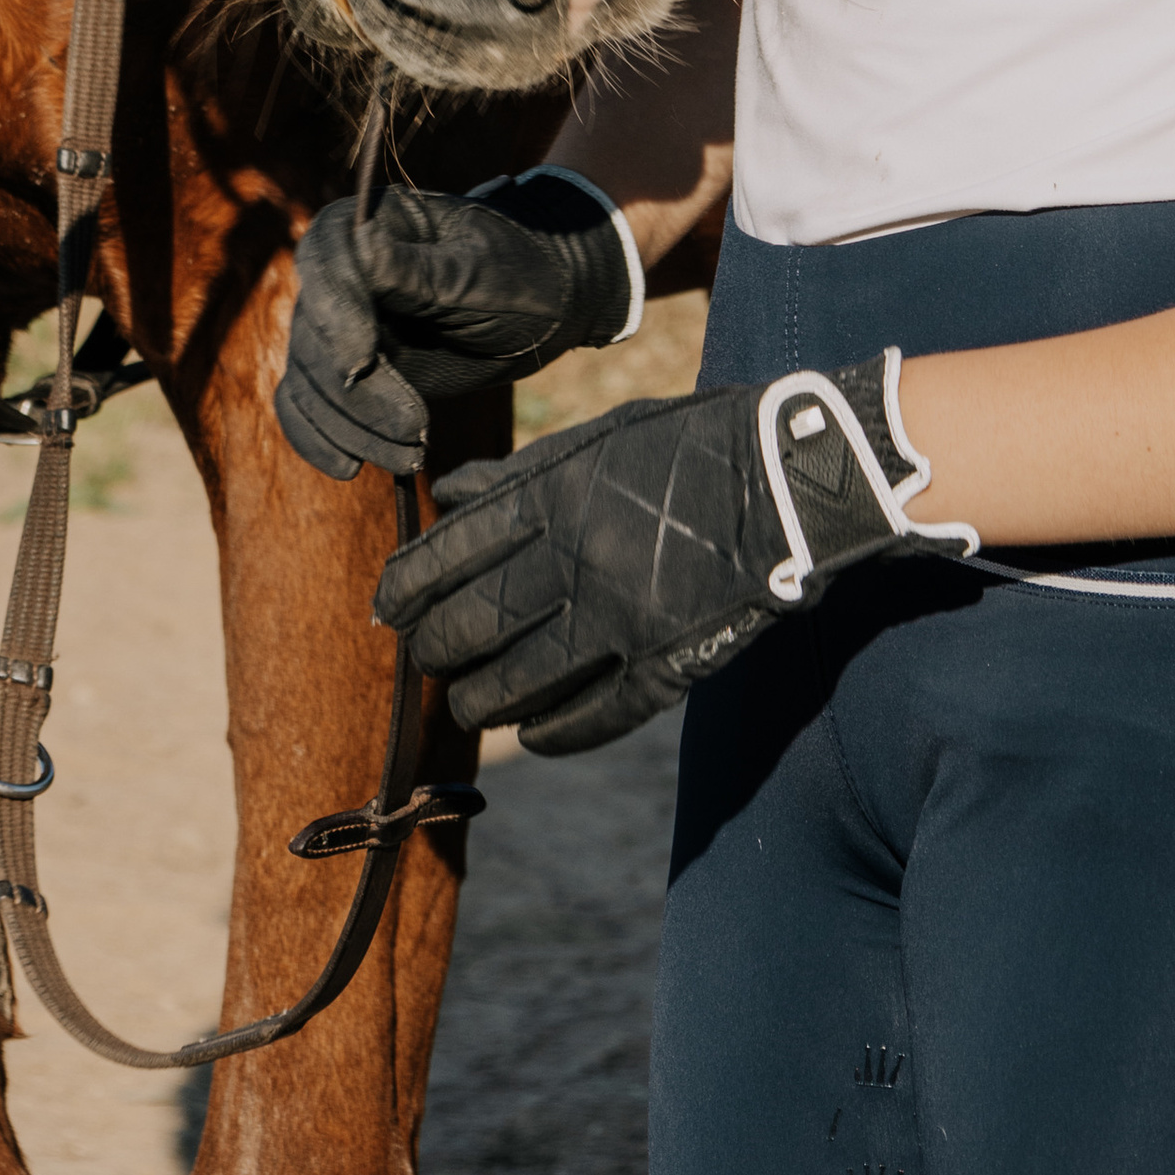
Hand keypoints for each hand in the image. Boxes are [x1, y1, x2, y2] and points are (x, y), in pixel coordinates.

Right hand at [274, 172, 641, 479]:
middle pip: (314, 331)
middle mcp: (345, 269)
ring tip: (409, 456)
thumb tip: (361, 245)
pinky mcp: (351, 367)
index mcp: (374, 222)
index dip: (337, 312)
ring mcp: (343, 321)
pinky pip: (307, 402)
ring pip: (310, 377)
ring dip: (348, 425)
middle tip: (414, 429)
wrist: (548, 308)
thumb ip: (418, 271)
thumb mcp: (478, 272)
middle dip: (355, 390)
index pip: (328, 262)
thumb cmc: (520, 274)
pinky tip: (348, 464)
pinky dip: (319, 436)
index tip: (364, 362)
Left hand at [372, 351, 971, 754]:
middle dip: (436, 650)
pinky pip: (593, 715)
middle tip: (424, 658)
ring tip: (467, 705)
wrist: (786, 474)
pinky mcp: (666, 660)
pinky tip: (534, 736)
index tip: (388, 607)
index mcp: (553, 494)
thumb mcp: (595, 438)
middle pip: (475, 625)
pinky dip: (555, 733)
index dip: (407, 589)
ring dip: (481, 701)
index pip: (450, 554)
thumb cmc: (685, 446)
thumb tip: (449, 491)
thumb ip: (519, 473)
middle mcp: (575, 557)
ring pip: (521, 681)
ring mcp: (620, 615)